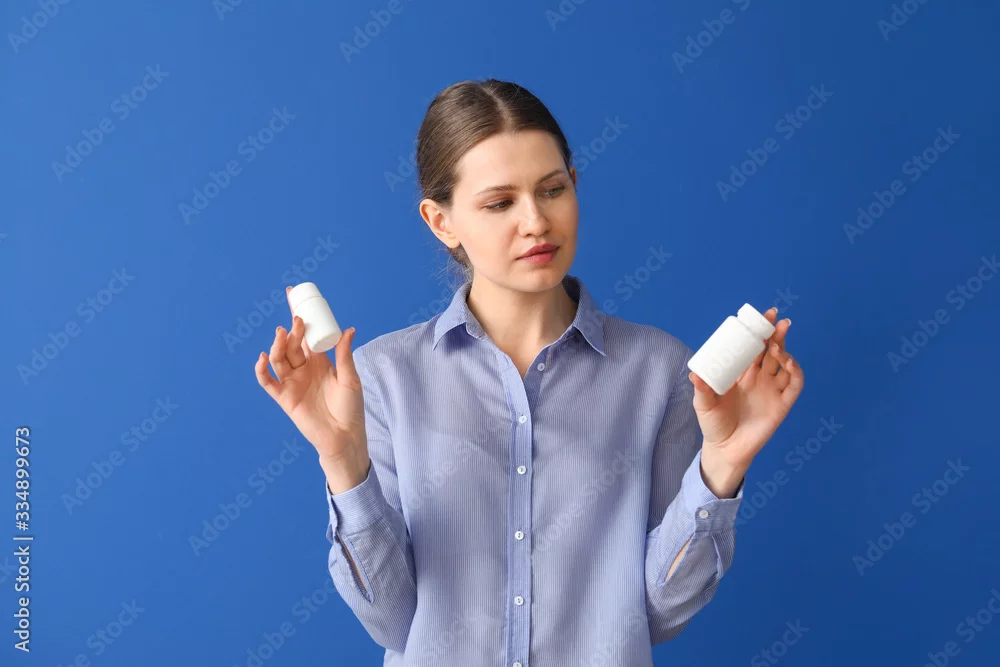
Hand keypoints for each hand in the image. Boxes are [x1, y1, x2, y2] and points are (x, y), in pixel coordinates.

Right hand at [254, 286, 369, 492]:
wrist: (345, 436)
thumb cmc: (350, 409)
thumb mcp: (350, 379)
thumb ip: (345, 355)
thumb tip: (348, 329)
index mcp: (320, 360)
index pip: (307, 334)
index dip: (299, 315)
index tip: (293, 295)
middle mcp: (304, 368)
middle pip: (292, 344)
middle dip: (293, 330)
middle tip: (298, 321)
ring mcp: (292, 382)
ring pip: (279, 358)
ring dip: (278, 345)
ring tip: (282, 334)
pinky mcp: (284, 398)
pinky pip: (268, 382)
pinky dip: (262, 370)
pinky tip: (263, 358)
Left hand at [689, 308, 804, 496]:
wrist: (726, 449)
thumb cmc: (714, 424)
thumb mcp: (703, 405)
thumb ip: (702, 390)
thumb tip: (694, 374)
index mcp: (742, 373)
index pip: (753, 347)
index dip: (759, 332)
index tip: (763, 316)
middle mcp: (759, 378)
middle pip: (772, 351)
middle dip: (776, 334)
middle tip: (778, 320)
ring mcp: (772, 390)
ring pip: (785, 364)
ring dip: (785, 350)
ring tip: (776, 344)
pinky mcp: (782, 405)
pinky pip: (795, 385)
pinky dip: (796, 371)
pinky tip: (788, 362)